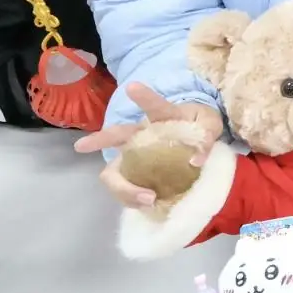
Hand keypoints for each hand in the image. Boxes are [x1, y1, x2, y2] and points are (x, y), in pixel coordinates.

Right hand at [73, 83, 223, 206]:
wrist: (198, 142)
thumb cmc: (200, 126)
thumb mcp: (211, 125)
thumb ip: (208, 136)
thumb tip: (196, 159)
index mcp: (164, 117)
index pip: (155, 106)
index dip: (145, 97)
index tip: (132, 87)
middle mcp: (143, 134)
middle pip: (117, 135)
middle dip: (99, 139)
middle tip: (81, 146)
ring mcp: (135, 155)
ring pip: (115, 170)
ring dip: (124, 187)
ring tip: (148, 199)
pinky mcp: (135, 174)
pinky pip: (124, 189)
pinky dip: (132, 199)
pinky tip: (147, 205)